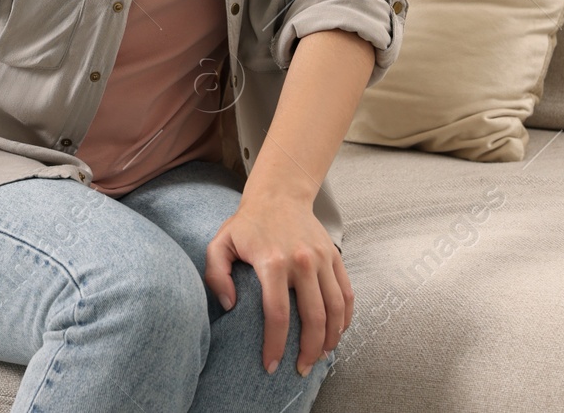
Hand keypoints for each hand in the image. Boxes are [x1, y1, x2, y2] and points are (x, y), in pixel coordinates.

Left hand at [203, 193, 351, 378]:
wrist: (279, 194)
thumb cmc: (247, 223)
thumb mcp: (220, 243)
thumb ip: (216, 275)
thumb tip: (230, 306)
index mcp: (272, 261)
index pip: (277, 314)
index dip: (275, 345)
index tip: (270, 365)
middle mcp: (302, 261)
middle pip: (313, 317)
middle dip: (308, 350)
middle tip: (301, 369)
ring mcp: (322, 259)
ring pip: (336, 309)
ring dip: (331, 338)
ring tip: (321, 356)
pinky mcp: (335, 256)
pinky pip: (347, 293)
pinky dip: (345, 318)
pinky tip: (336, 333)